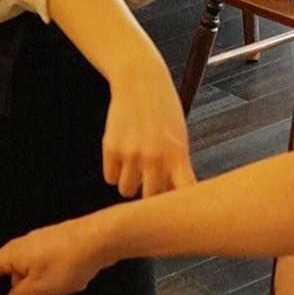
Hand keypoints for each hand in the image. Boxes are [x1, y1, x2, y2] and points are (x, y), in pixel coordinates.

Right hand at [0, 211, 113, 294]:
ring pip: (35, 276)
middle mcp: (23, 247)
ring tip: (66, 286)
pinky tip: (77, 279)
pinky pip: (52, 270)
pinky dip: (60, 279)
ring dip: (46, 287)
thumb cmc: (68, 262)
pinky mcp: (60, 246)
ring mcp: (42, 245)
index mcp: (12, 255)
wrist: (103, 237)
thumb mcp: (40, 288)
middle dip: (25, 292)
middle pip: (12, 277)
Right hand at [104, 55, 195, 198]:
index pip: (183, 193)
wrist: (141, 81)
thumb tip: (171, 200)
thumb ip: (177, 166)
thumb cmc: (164, 111)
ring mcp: (131, 154)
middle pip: (150, 199)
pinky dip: (115, 172)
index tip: (179, 213)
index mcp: (178, 154)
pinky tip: (123, 155)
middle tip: (151, 183)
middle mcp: (155, 157)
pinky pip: (110, 178)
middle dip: (150, 195)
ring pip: (127, 190)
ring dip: (131, 183)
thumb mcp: (179, 136)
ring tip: (136, 165)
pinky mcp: (110, 148)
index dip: (180, 206)